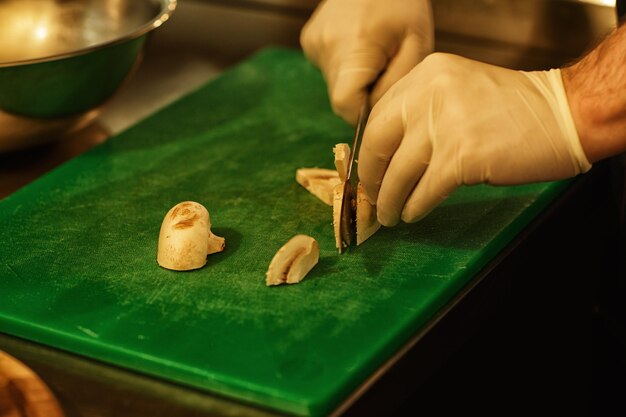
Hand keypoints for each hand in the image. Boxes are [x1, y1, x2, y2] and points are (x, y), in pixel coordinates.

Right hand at [300, 0, 433, 123]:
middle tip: (384, 68)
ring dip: (355, 78)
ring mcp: (313, 43)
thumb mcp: (416, 46)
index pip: (345, 105)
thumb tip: (374, 117)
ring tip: (373, 51)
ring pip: (335, 83)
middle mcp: (326, 48)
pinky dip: (344, 64)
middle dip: (363, 93)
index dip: (362, 114)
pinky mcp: (309, 40)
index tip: (380, 102)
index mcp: (354, 49)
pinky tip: (358, 42)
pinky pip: (328, 67)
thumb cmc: (403, 5)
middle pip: (340, 96)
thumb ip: (395, 86)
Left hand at [358, 53, 591, 225]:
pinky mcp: (462, 156)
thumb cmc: (513, 109)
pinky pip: (425, 190)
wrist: (566, 114)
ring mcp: (445, 124)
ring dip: (390, 200)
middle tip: (372, 196)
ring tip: (390, 214)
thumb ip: (422, 111)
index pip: (378, 116)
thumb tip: (388, 153)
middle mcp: (430, 93)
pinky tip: (414, 214)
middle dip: (371, 176)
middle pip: (378, 143)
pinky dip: (415, 206)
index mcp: (426, 74)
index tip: (369, 170)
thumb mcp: (457, 91)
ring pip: (399, 172)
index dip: (368, 149)